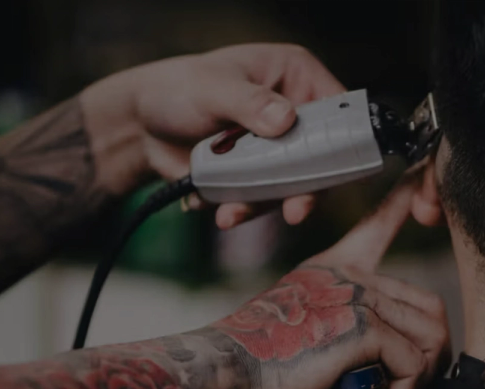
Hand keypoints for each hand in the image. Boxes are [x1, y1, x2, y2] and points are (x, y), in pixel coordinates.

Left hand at [85, 43, 345, 228]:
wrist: (141, 127)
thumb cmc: (179, 89)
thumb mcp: (213, 88)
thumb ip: (249, 103)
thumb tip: (285, 120)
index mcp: (297, 78)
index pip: (337, 110)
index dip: (343, 140)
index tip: (332, 169)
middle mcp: (295, 115)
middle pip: (322, 157)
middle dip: (306, 188)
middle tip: (295, 211)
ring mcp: (278, 151)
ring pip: (293, 187)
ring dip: (266, 205)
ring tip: (230, 213)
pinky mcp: (259, 179)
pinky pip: (265, 202)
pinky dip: (244, 210)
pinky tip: (219, 211)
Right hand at [208, 174, 450, 388]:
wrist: (220, 374)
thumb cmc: (253, 368)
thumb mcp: (298, 329)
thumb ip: (337, 326)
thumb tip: (378, 358)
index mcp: (330, 271)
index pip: (377, 228)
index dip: (404, 203)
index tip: (419, 179)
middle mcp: (349, 277)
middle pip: (429, 308)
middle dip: (427, 356)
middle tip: (398, 385)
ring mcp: (357, 297)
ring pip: (431, 336)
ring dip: (415, 378)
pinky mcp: (363, 328)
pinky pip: (413, 365)